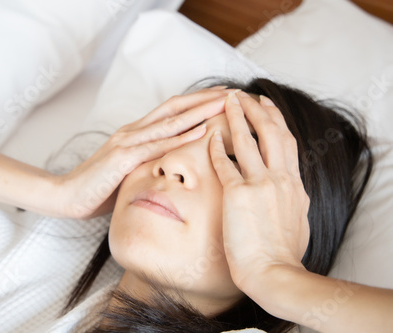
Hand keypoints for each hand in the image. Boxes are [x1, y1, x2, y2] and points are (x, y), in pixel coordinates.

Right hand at [56, 86, 230, 218]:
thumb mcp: (127, 173)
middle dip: (206, 98)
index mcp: (135, 134)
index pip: (171, 112)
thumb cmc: (97, 187)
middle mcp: (133, 131)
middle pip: (175, 107)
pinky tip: (202, 130)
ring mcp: (128, 142)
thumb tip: (166, 169)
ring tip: (226, 102)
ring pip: (171, 121)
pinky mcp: (123, 158)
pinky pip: (158, 144)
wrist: (65, 195)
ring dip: (201, 110)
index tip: (222, 97)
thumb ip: (145, 164)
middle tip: (234, 91)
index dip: (197, 102)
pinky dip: (182, 136)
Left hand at [209, 90, 309, 292]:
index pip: (287, 142)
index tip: (267, 106)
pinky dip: (216, 147)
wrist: (274, 272)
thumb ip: (295, 201)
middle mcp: (280, 179)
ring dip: (237, 117)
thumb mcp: (299, 221)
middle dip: (257, 109)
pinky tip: (209, 135)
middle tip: (244, 94)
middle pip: (271, 132)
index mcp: (295, 185)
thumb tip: (295, 194)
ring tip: (227, 100)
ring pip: (248, 141)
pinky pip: (225, 163)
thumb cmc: (283, 253)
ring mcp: (260, 185)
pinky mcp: (238, 195)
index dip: (276, 120)